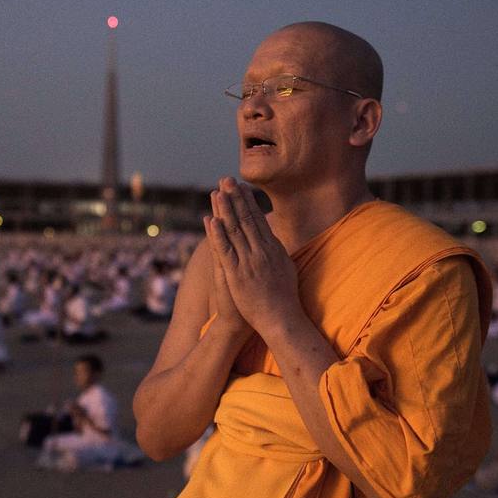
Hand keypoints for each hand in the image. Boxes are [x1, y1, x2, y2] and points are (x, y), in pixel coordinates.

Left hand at [204, 178, 300, 339]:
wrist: (281, 319)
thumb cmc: (284, 296)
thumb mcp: (285, 267)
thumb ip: (277, 251)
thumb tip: (274, 237)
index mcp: (273, 248)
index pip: (258, 219)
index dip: (248, 201)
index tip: (241, 187)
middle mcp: (261, 251)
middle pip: (246, 219)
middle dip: (236, 198)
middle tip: (227, 179)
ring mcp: (249, 262)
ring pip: (234, 231)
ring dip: (225, 210)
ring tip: (217, 192)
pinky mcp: (237, 275)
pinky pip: (225, 251)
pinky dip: (218, 235)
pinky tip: (212, 220)